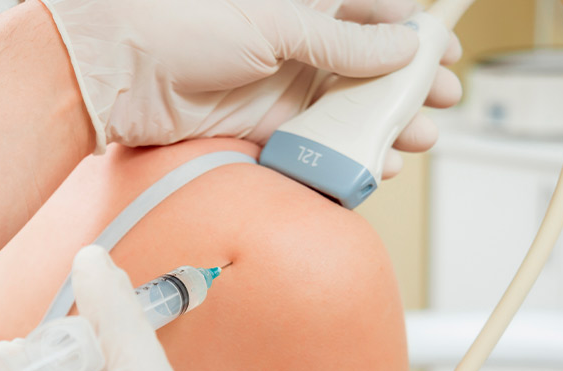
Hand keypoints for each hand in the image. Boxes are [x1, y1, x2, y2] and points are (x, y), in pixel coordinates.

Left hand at [40, 0, 418, 152]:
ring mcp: (281, 83)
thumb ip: (340, 42)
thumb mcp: (275, 22)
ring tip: (418, 138)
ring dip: (385, 123)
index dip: (412, 32)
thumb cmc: (183, 22)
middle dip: (408, 84)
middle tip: (443, 100)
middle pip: (367, 65)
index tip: (444, 51)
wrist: (118, 71)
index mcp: (302, 1)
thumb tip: (400, 48)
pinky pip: (316, 140)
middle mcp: (295, 40)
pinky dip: (346, 152)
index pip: (371, 11)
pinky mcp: (265, 123)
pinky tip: (374, 162)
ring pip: (347, 106)